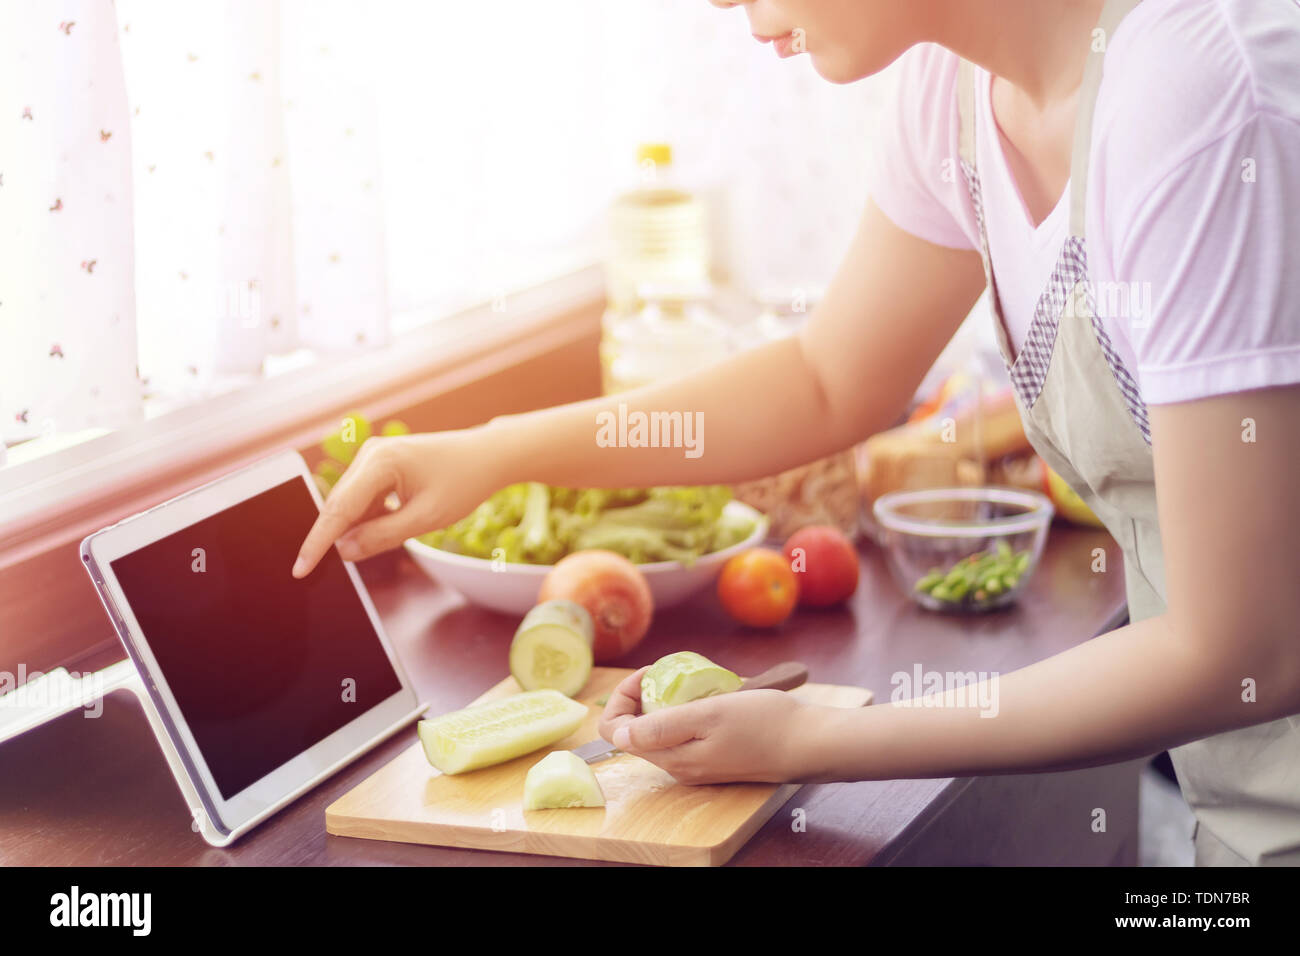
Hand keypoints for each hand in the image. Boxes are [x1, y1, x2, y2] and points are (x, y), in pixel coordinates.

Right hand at [293, 429, 497, 576]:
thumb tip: (343, 551)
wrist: (487, 456)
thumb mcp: (426, 518)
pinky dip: (371, 518)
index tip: (300, 569)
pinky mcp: (380, 466)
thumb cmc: (463, 482)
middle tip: (345, 563)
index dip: (317, 542)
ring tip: (405, 524)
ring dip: (361, 527)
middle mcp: (370, 454)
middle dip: (337, 537)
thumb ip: (382, 536)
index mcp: (381, 461)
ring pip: (351, 504)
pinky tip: (400, 519)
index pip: (339, 509)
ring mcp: (373, 457)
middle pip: (340, 505)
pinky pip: (364, 499)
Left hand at [598, 668, 815, 784]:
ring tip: (690, 681)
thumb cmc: (763, 724)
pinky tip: (708, 696)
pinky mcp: (714, 758)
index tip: (648, 674)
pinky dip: (685, 711)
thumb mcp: (709, 715)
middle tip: (668, 673)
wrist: (809, 742)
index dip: (621, 698)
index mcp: (672, 757)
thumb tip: (619, 735)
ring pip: (659, 731)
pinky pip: (683, 733)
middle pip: (635, 730)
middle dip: (642, 697)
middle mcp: (679, 766)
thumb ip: (662, 727)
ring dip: (664, 702)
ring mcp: (696, 764)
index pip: (615, 732)